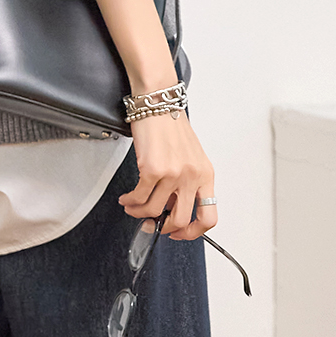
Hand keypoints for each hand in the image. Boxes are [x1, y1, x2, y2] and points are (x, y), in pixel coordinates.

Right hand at [118, 109, 216, 239]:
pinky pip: (139, 197)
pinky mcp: (152, 169)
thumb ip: (187, 182)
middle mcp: (193, 176)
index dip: (193, 232)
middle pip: (181, 220)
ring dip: (139, 213)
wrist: (158, 103)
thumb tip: (172, 207)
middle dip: (163, 228)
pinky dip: (130, 202)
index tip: (179, 233)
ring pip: (154, 211)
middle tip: (152, 224)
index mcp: (206, 175)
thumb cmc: (171, 126)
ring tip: (132, 207)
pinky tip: (127, 198)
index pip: (209, 216)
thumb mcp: (190, 156)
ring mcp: (173, 174)